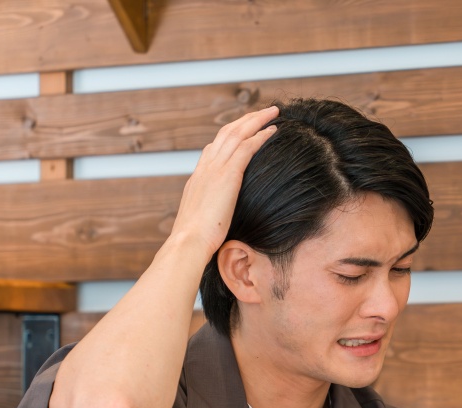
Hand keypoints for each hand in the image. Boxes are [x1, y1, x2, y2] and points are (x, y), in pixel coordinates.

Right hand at [169, 105, 280, 259]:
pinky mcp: (227, 176)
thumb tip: (220, 223)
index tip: (243, 129)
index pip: (214, 148)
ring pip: (237, 134)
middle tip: (263, 112)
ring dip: (256, 120)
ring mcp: (215, 169)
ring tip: (273, 112)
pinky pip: (246, 147)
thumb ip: (212, 213)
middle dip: (245, 119)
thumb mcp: (203, 222)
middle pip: (226, 133)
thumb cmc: (196, 241)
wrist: (188, 242)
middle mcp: (205, 168)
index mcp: (198, 178)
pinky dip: (260, 136)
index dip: (230, 135)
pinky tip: (273, 131)